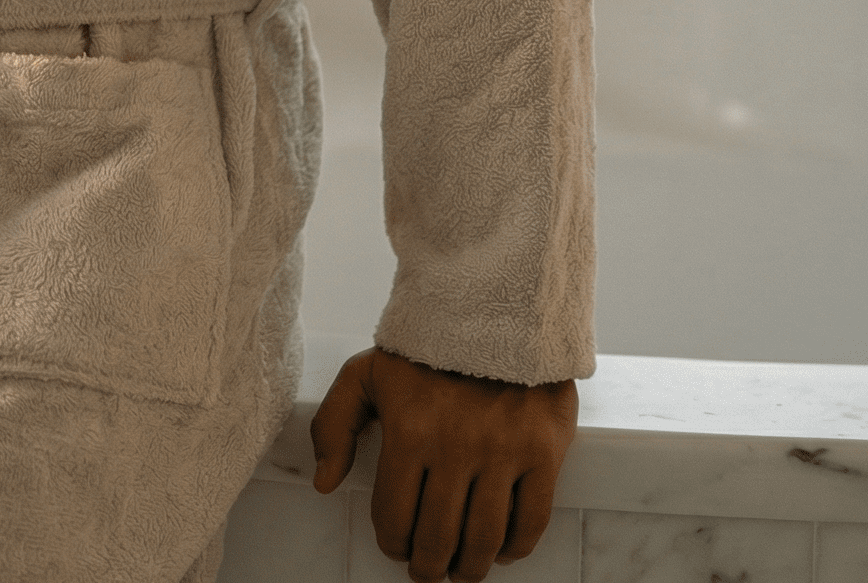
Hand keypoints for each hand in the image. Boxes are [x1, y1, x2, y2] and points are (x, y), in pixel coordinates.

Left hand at [310, 347, 576, 579]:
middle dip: (428, 566)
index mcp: (409, 431)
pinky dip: (515, 549)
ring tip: (460, 569)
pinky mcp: (543, 452)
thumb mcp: (367, 374)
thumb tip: (324, 483)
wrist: (493, 310)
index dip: (392, 543)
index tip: (395, 548)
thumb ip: (335, 425)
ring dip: (470, 568)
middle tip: (427, 570)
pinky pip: (530, 522)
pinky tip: (501, 550)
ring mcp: (502, 452)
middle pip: (439, 539)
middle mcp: (455, 447)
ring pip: (484, 540)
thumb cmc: (425, 349)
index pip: (395, 516)